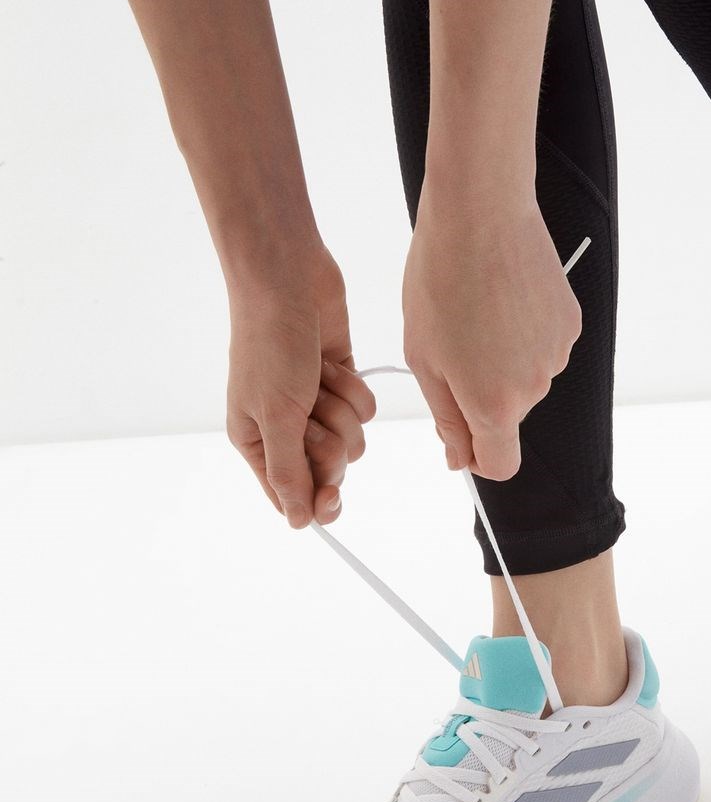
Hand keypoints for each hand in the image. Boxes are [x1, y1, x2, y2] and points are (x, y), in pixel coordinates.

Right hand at [225, 246, 375, 527]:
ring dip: (341, 410)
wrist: (286, 279)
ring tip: (318, 380)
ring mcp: (315, 404)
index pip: (290, 494)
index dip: (314, 500)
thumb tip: (296, 522)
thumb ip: (288, 473)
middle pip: (329, 469)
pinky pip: (364, 410)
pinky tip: (331, 364)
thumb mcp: (276, 416)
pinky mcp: (340, 382)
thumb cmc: (270, 343)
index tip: (331, 498)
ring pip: (352, 439)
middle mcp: (284, 427)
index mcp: (255, 441)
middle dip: (330, 442)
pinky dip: (353, 388)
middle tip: (313, 415)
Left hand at [403, 198, 580, 479]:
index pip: (499, 464)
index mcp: (493, 403)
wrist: (481, 213)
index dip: (477, 457)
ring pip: (525, 380)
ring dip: (501, 361)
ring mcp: (557, 354)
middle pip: (508, 416)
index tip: (459, 436)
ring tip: (477, 312)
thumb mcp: (424, 357)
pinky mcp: (571, 323)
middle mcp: (534, 387)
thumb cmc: (439, 279)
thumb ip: (446, 417)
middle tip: (451, 343)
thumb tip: (459, 459)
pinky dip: (523, 336)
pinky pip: (543, 348)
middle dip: (480, 395)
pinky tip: (503, 299)